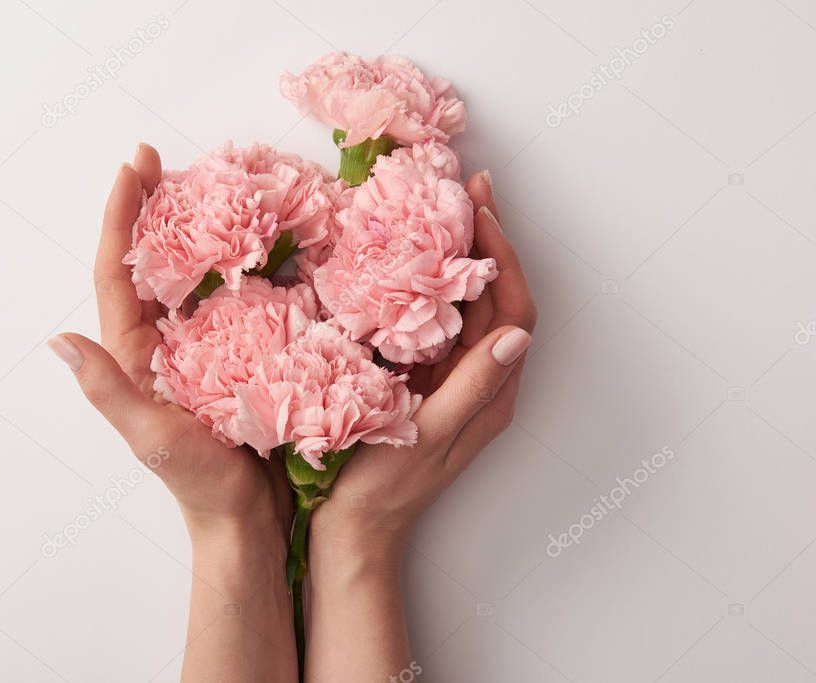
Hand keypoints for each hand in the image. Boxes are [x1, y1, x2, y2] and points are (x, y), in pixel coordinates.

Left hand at [48, 145, 296, 681]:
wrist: (247, 517)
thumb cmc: (200, 483)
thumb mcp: (150, 437)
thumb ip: (109, 390)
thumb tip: (58, 339)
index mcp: (134, 354)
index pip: (119, 271)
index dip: (121, 217)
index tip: (134, 166)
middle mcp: (160, 342)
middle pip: (149, 260)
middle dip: (151, 206)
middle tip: (162, 158)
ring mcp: (198, 346)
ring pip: (188, 273)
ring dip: (192, 226)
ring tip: (205, 182)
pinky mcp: (234, 353)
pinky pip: (229, 296)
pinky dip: (236, 261)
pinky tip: (255, 237)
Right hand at [304, 171, 536, 681]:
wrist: (353, 530)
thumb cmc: (383, 487)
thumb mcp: (428, 435)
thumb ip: (473, 386)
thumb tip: (518, 334)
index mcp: (491, 394)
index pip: (513, 310)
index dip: (502, 257)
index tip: (480, 209)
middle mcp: (480, 381)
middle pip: (496, 299)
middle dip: (488, 240)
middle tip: (468, 187)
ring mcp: (452, 380)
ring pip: (468, 305)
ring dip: (462, 255)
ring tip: (445, 208)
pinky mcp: (424, 381)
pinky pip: (438, 322)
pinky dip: (432, 283)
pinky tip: (410, 259)